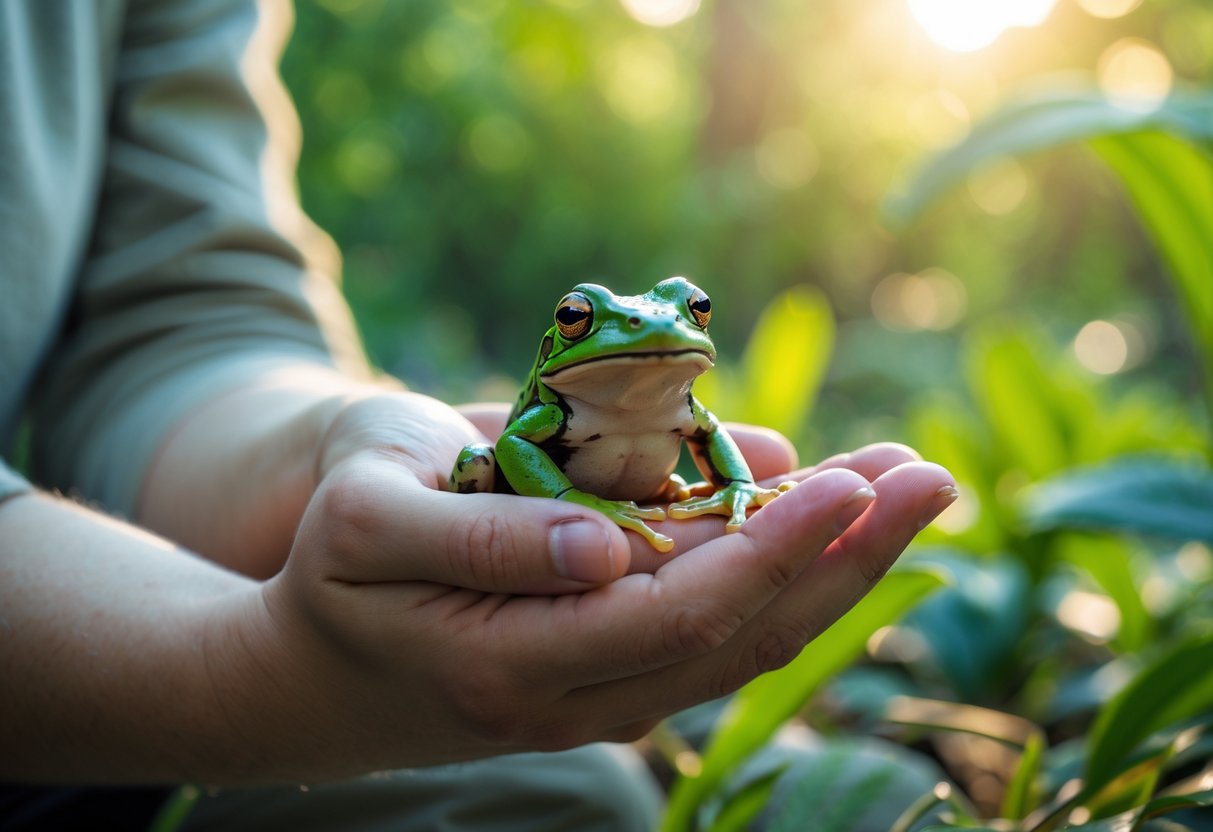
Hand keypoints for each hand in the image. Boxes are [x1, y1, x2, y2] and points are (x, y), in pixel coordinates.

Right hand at [241, 393, 954, 776]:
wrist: (305, 675)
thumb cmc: (333, 569)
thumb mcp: (375, 525)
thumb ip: (490, 538)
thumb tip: (614, 547)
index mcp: (518, 661)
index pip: (684, 609)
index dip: (777, 544)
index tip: (855, 478)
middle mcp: (580, 701)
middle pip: (745, 635)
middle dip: (846, 556)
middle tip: (931, 477)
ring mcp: (603, 698)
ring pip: (745, 642)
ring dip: (834, 570)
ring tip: (905, 491)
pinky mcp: (612, 677)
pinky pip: (717, 634)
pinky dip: (784, 580)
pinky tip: (829, 528)